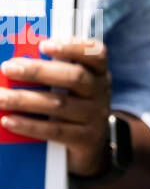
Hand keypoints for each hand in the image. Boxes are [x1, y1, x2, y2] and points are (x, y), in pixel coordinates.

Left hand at [0, 37, 112, 176]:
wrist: (92, 144)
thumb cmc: (73, 105)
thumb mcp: (73, 86)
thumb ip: (55, 72)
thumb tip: (19, 62)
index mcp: (99, 72)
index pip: (96, 53)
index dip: (73, 47)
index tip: (44, 45)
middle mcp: (101, 91)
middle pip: (74, 77)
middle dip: (38, 71)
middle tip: (9, 68)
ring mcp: (96, 115)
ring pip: (59, 104)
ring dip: (25, 99)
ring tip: (0, 96)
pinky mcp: (86, 138)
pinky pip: (55, 131)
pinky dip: (29, 125)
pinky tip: (8, 120)